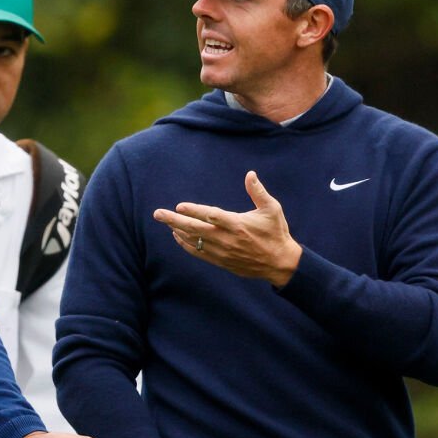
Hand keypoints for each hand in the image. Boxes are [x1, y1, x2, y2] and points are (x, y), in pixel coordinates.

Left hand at [153, 170, 302, 285]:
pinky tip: (178, 237)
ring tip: (165, 222)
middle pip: (195, 229)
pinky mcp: (221, 261)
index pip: (211, 216)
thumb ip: (258, 192)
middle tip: (158, 214)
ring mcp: (223, 251)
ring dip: (178, 231)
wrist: (279, 263)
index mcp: (238, 224)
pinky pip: (199, 253)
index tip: (179, 206)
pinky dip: (186, 245)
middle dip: (174, 221)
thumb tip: (250, 174)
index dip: (194, 211)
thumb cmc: (276, 232)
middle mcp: (227, 239)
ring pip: (194, 241)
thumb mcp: (272, 209)